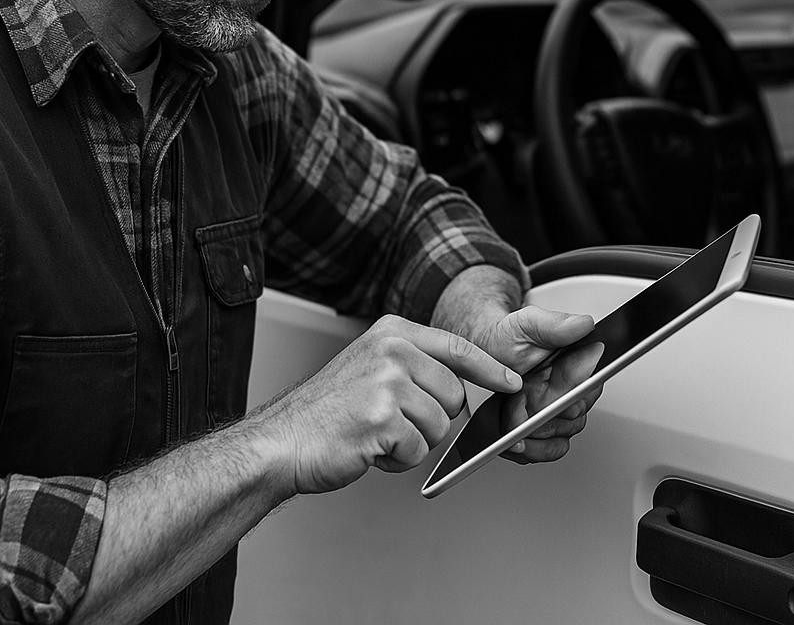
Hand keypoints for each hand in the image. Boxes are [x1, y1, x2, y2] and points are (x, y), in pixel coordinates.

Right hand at [257, 315, 521, 494]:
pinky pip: (417, 451)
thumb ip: (414, 364)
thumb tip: (463, 383)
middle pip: (455, 395)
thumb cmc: (326, 412)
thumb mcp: (370, 365)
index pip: (457, 347)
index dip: (490, 368)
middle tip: (391, 422)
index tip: (511, 381)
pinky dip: (397, 460)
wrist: (282, 442)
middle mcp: (392, 351)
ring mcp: (387, 383)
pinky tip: (369, 448)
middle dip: (432, 418)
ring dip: (412, 442)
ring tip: (376, 434)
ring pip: (440, 427)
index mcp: (392, 333)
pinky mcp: (383, 419)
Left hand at [471, 306, 604, 463]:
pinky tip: (516, 437)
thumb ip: (555, 324)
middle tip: (516, 400)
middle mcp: (574, 388)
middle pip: (570, 420)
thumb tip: (584, 325)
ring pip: (560, 438)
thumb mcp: (527, 323)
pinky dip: (530, 448)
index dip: (559, 399)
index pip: (585, 393)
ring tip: (510, 417)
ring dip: (532, 433)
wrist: (485, 351)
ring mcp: (561, 410)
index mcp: (580, 363)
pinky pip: (549, 450)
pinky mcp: (547, 428)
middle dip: (538, 415)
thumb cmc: (507, 338)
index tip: (535, 398)